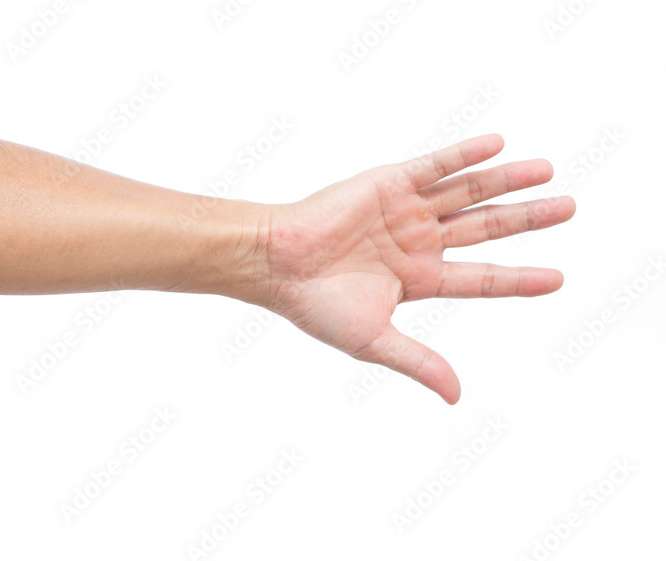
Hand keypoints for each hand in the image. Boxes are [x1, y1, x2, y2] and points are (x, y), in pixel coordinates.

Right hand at [262, 134, 573, 403]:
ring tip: (547, 171)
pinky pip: (435, 165)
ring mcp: (404, 210)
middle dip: (527, 218)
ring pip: (468, 193)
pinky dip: (465, 155)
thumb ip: (418, 362)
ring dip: (506, 181)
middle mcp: (417, 241)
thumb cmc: (315, 305)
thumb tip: (456, 396)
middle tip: (568, 207)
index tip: (558, 278)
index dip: (518, 278)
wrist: (275, 263)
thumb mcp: (374, 340)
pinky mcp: (388, 182)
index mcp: (417, 279)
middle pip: (485, 227)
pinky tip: (499, 145)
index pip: (480, 277)